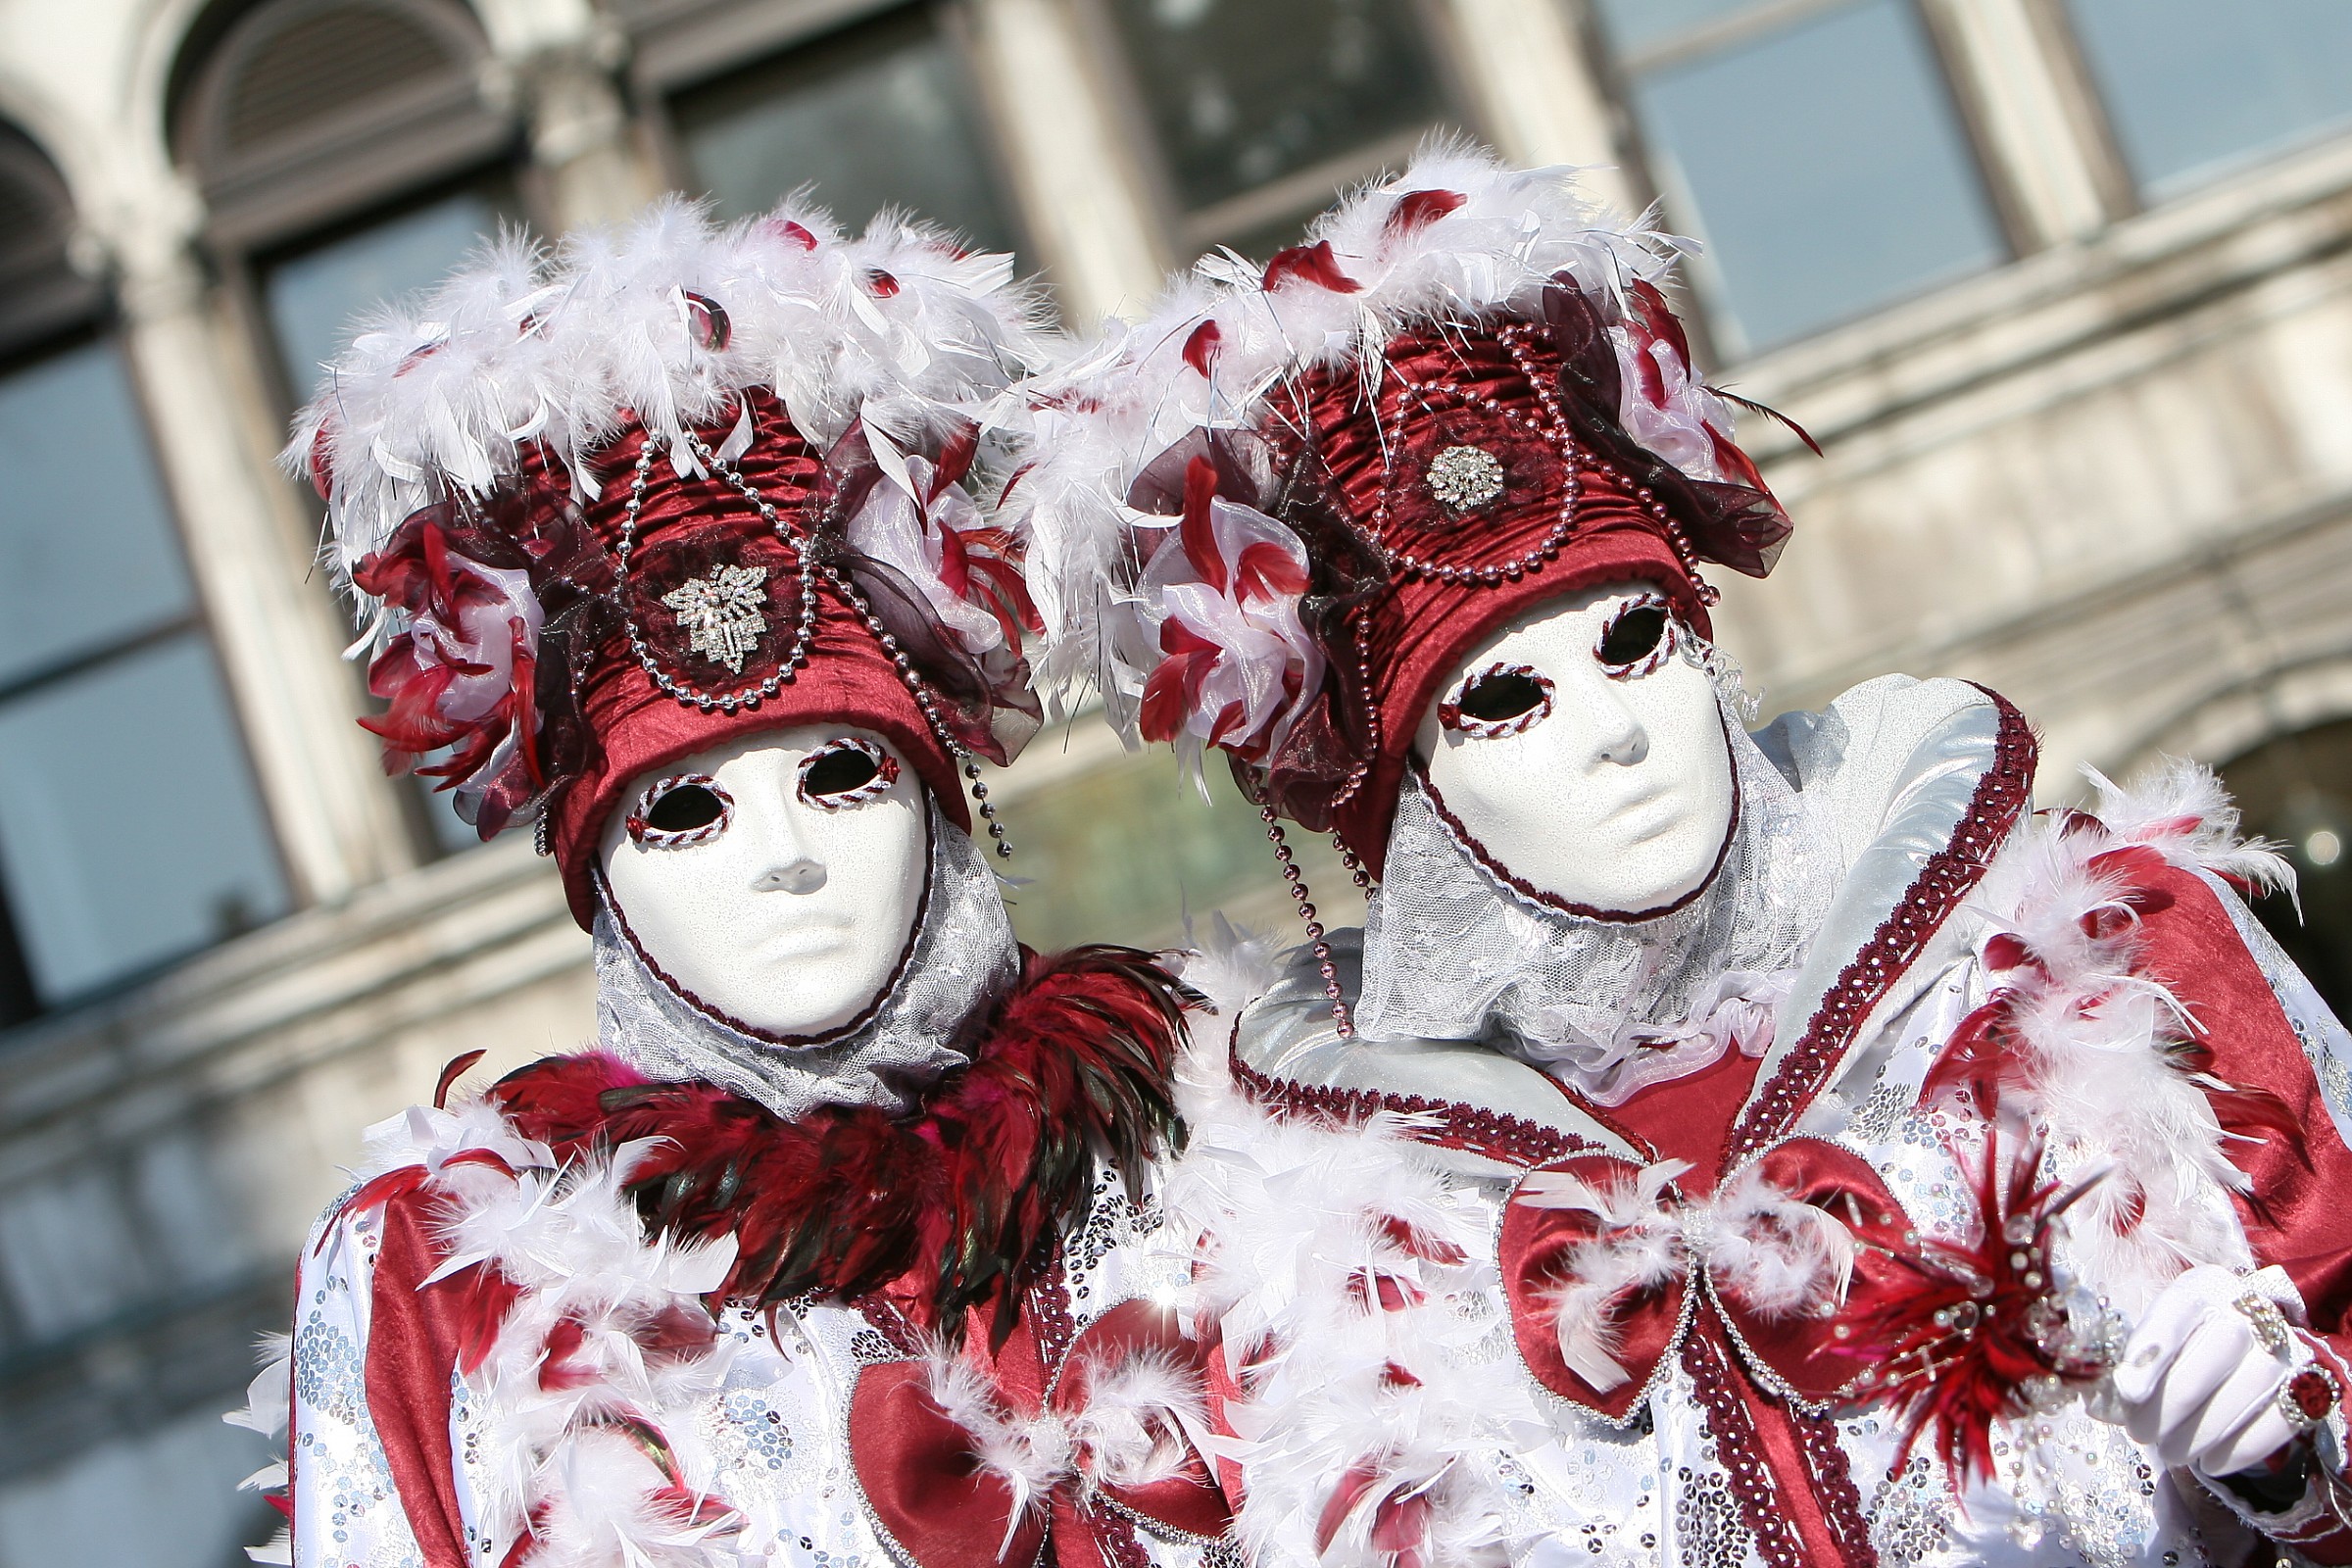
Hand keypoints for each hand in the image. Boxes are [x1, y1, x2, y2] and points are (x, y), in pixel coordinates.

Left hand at [2111, 1265, 2310, 1476]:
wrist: (2254, 1342)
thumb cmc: (2190, 1340)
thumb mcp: (2159, 1333)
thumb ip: (2132, 1360)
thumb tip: (2102, 1402)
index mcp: (2203, 1287)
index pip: (2176, 1313)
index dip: (2151, 1353)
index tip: (2127, 1392)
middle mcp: (2248, 1307)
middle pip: (2211, 1355)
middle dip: (2170, 1404)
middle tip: (2141, 1434)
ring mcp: (2284, 1345)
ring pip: (2245, 1389)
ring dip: (2201, 1431)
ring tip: (2170, 1452)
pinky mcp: (2308, 1381)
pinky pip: (2279, 1419)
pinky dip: (2241, 1448)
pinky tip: (2211, 1462)